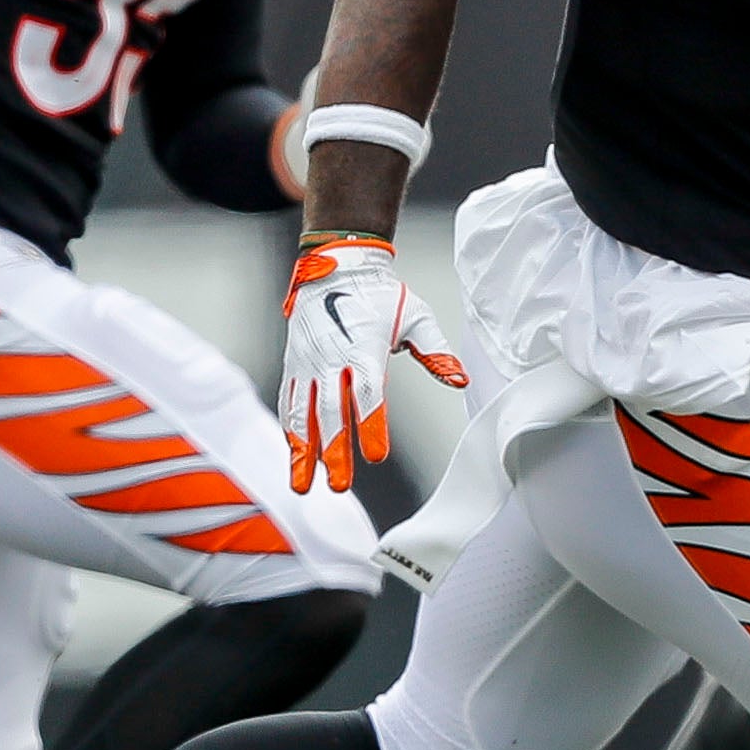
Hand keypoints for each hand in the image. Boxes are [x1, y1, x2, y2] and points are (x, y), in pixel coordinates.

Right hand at [279, 237, 468, 493]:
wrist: (336, 264)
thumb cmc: (379, 293)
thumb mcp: (416, 316)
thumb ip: (436, 352)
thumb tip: (460, 379)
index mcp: (364, 350)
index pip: (368, 395)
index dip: (371, 426)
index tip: (377, 455)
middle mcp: (331, 359)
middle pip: (331, 413)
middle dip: (335, 452)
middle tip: (339, 486)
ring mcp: (308, 363)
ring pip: (302, 413)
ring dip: (302, 451)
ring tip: (303, 484)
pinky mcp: (294, 363)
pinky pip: (289, 401)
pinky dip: (290, 430)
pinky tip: (294, 455)